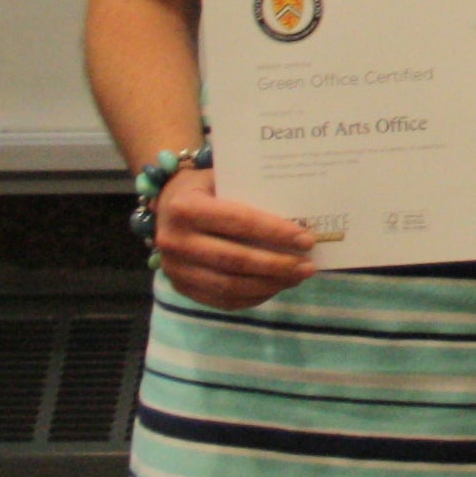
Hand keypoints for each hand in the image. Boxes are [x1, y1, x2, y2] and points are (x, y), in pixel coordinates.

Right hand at [150, 163, 319, 309]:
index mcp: (186, 207)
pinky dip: (252, 297)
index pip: (239, 222)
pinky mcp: (178, 287)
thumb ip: (253, 191)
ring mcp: (174, 268)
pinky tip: (275, 288)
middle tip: (308, 266)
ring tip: (298, 278)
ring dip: (268, 285)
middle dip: (277, 265)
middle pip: (234, 260)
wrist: (167, 202)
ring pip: (228, 285)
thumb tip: (302, 212)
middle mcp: (175, 241)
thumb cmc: (207, 186)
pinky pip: (220, 300)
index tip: (306, 240)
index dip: (275, 233)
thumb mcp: (224, 176)